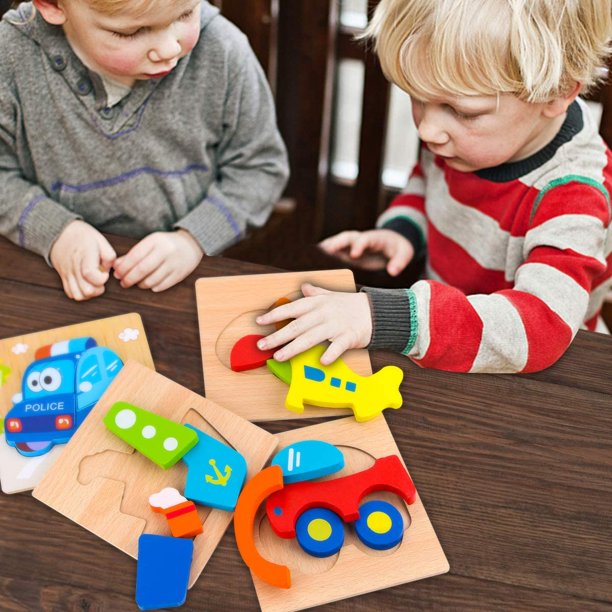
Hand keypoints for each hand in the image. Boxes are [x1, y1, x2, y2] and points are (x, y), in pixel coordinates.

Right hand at [50, 220, 115, 300]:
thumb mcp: (100, 240)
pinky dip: (81, 293)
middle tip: (101, 278)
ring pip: (78, 295)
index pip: (89, 274)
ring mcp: (67, 274)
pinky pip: (71, 293)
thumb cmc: (83, 237)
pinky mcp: (64, 278)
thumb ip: (109, 256)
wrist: (60, 234)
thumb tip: (107, 270)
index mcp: (83, 255)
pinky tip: (87, 284)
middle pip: (86, 290)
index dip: (101, 278)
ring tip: (94, 283)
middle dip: (99, 288)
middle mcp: (74, 267)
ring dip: (90, 293)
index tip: (105, 273)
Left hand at [113, 229, 203, 291]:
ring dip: (141, 284)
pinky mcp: (180, 274)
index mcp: (155, 241)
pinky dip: (153, 287)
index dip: (124, 267)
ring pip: (152, 280)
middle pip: (142, 269)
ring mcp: (174, 263)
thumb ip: (133, 254)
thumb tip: (116, 266)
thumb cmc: (165, 244)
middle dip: (130, 278)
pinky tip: (149, 285)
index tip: (117, 274)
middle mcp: (165, 251)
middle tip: (123, 283)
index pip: (135, 256)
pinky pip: (162, 285)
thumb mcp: (150, 243)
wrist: (191, 244)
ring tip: (137, 283)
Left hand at [255, 283, 372, 364]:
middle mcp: (324, 313)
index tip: (259, 321)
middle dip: (278, 336)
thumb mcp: (331, 296)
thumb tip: (304, 287)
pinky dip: (330, 353)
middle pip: (297, 326)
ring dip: (294, 348)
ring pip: (311, 337)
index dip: (274, 314)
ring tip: (279, 356)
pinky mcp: (349, 337)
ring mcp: (336, 325)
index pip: (292, 308)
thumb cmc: (349, 305)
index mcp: (318, 303)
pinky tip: (321, 361)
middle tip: (262, 345)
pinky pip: (338, 346)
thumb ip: (315, 293)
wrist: (375, 312)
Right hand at [319, 229, 414, 275]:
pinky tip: (311, 263)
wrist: (391, 241)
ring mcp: (350, 245)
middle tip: (326, 251)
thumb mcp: (404, 252)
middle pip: (346, 238)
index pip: (365, 239)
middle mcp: (359, 239)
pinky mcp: (345, 252)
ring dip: (325, 248)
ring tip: (312, 256)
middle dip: (336, 243)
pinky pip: (332, 251)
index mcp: (373, 238)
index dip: (359, 245)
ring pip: (335, 243)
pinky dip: (322, 255)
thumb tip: (393, 271)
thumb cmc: (397, 247)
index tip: (355, 254)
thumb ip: (400, 261)